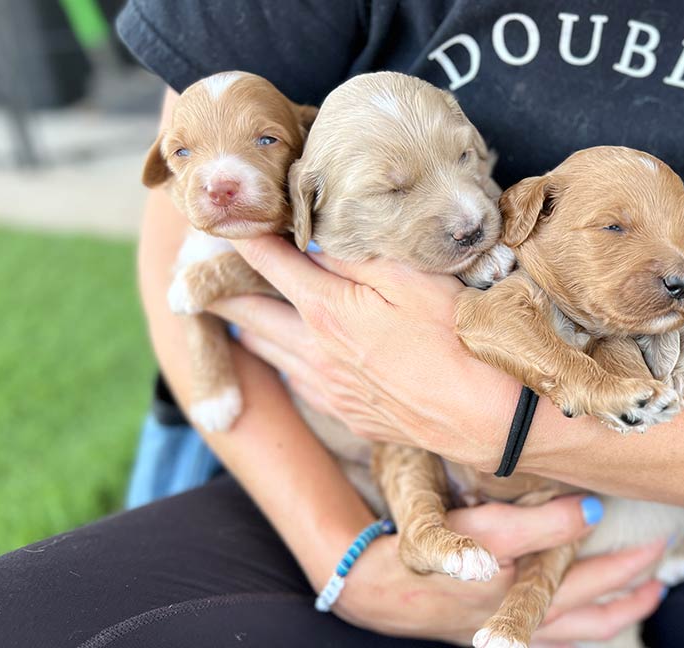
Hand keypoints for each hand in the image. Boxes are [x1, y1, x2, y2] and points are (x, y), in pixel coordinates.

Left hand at [208, 235, 519, 468]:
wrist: (488, 417)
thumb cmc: (459, 339)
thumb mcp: (414, 278)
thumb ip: (358, 255)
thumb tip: (316, 238)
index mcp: (327, 310)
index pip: (269, 263)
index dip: (241, 237)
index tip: (220, 221)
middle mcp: (315, 353)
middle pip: (250, 315)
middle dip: (219, 291)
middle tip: (195, 278)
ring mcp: (330, 391)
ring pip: (270, 355)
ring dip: (249, 329)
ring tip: (235, 314)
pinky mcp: (350, 417)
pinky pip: (300, 385)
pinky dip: (285, 364)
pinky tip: (292, 359)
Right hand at [333, 496, 666, 645]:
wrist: (372, 585)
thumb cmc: (427, 552)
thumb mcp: (488, 529)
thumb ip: (544, 523)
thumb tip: (593, 511)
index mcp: (530, 595)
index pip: (595, 579)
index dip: (629, 560)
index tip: (658, 537)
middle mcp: (526, 620)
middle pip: (594, 610)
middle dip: (632, 589)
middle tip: (660, 567)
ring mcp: (510, 629)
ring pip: (578, 630)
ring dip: (614, 613)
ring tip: (643, 596)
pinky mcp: (492, 630)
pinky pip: (551, 637)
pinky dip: (578, 628)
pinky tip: (583, 616)